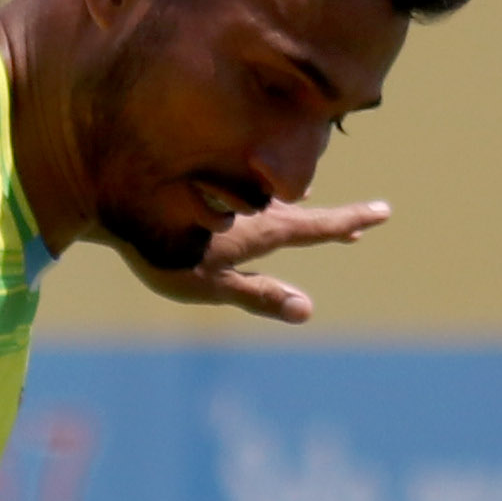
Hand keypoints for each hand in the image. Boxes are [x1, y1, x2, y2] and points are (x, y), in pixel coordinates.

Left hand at [131, 195, 389, 323]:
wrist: (119, 207)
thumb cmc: (164, 254)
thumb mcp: (213, 286)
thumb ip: (259, 296)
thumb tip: (307, 310)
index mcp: (264, 229)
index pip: (318, 226)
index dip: (350, 220)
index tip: (383, 211)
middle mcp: (255, 207)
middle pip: (305, 214)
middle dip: (335, 220)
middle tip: (364, 224)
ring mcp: (232, 196)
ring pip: (277, 201)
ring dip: (301, 207)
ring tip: (319, 207)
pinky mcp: (209, 190)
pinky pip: (249, 191)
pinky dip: (265, 196)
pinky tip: (257, 193)